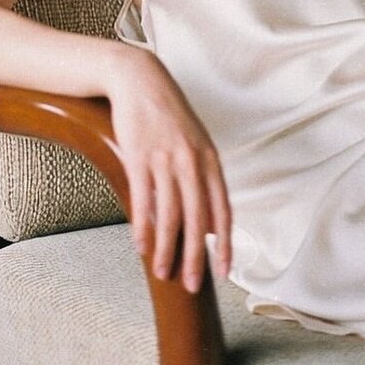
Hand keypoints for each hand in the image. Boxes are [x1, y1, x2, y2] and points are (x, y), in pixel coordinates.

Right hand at [104, 46, 231, 292]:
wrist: (139, 78)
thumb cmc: (168, 113)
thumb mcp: (196, 142)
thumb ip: (205, 179)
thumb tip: (213, 222)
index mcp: (210, 159)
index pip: (223, 210)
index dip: (225, 243)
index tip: (224, 272)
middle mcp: (192, 161)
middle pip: (198, 219)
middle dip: (196, 256)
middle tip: (192, 285)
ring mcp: (165, 159)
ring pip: (170, 215)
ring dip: (166, 248)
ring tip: (162, 271)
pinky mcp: (139, 156)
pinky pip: (143, 201)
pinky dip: (143, 227)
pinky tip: (141, 246)